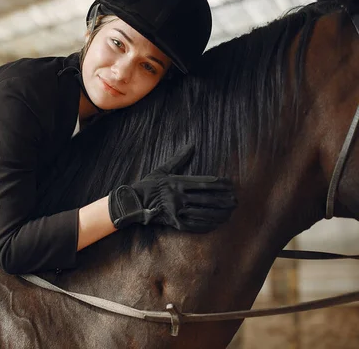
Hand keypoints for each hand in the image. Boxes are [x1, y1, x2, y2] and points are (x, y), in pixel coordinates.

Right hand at [108, 145, 236, 232]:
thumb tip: (191, 145)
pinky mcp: (174, 222)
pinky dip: (207, 224)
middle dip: (223, 200)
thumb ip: (179, 158)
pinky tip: (216, 223)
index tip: (231, 185)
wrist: (133, 202)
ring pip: (203, 212)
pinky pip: (194, 224)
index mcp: (178, 182)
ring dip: (218, 213)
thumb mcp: (163, 169)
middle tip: (236, 201)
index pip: (205, 183)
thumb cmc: (148, 185)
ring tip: (230, 213)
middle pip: (207, 199)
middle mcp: (179, 195)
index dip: (220, 185)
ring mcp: (177, 209)